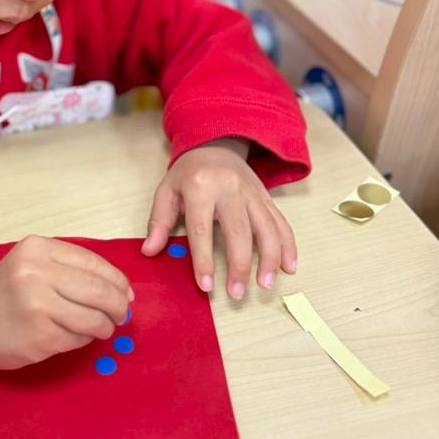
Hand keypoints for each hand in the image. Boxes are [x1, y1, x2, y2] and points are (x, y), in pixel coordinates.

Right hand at [0, 235, 133, 368]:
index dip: (118, 281)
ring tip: (101, 328)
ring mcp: (37, 305)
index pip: (95, 263)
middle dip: (119, 306)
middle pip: (100, 291)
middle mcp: (36, 272)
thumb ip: (71, 268)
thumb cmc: (6, 292)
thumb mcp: (32, 263)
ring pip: (94, 318)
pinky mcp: (39, 336)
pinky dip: (84, 340)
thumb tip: (122, 289)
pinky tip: (74, 336)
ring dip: (105, 326)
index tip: (126, 294)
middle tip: (121, 315)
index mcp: (38, 248)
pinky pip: (79, 339)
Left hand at [141, 139, 296, 298]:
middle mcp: (229, 189)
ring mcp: (252, 193)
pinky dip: (288, 245)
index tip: (206, 286)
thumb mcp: (166, 191)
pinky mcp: (266, 197)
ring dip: (270, 258)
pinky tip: (289, 266)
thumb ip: (158, 221)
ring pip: (267, 227)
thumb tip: (149, 251)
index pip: (202, 230)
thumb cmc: (188, 174)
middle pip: (239, 232)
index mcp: (200, 188)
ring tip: (265, 285)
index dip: (204, 260)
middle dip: (240, 266)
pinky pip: (281, 222)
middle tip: (236, 294)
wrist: (215, 145)